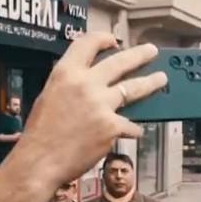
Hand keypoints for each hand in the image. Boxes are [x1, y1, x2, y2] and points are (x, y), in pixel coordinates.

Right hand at [11, 33, 165, 185]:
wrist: (40, 162)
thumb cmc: (40, 135)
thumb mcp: (48, 97)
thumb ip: (69, 85)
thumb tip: (88, 80)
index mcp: (66, 74)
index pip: (88, 43)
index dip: (103, 39)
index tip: (114, 40)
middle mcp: (86, 84)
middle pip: (120, 62)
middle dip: (140, 55)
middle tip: (151, 51)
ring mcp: (101, 105)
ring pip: (134, 88)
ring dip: (151, 83)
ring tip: (160, 79)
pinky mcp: (112, 126)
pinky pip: (130, 125)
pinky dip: (132, 129)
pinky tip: (133, 131)